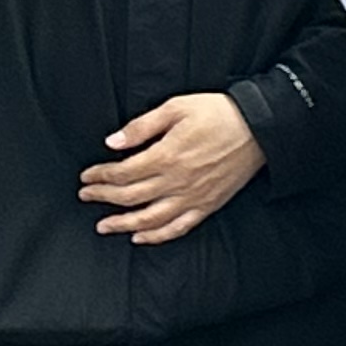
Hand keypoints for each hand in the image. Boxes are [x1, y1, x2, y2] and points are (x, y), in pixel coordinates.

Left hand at [80, 91, 263, 244]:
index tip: (87, 176)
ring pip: (150, 218)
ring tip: (104, 226)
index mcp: (167, 155)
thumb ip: (142, 126)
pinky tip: (141, 237)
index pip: (123, 172)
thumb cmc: (219, 113)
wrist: (259, 128)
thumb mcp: (177, 108)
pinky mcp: (207, 205)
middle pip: (130, 196)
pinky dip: (157, 236)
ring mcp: (193, 197)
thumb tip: (113, 142)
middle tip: (86, 197)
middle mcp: (177, 181)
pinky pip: (178, 227)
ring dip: (123, 224)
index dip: (100, 176)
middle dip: (103, 198)